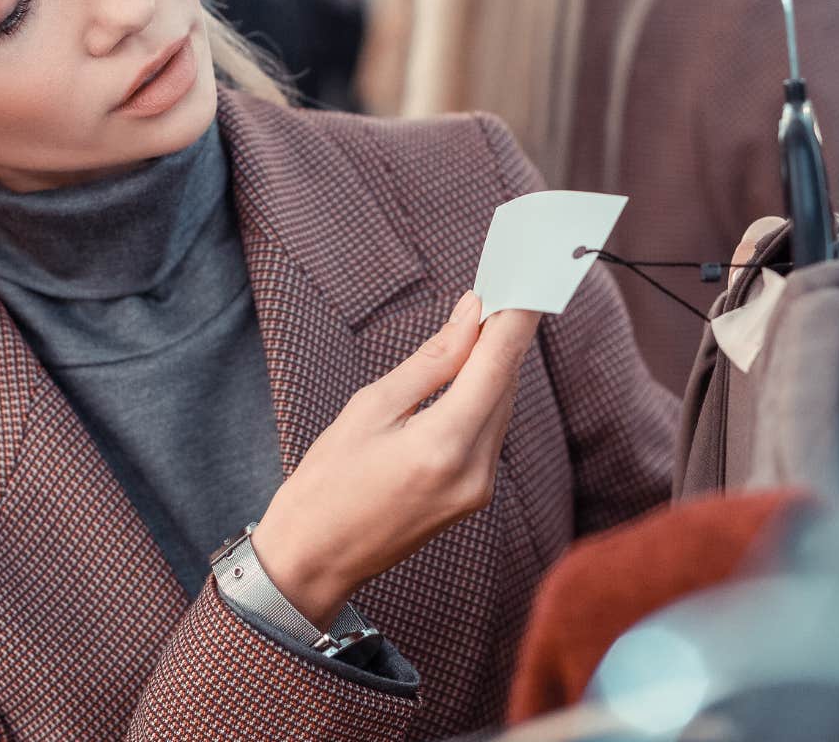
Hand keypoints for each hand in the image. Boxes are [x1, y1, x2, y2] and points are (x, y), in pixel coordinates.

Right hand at [250, 292, 541, 627]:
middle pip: (505, 385)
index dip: (515, 318)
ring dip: (494, 366)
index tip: (524, 279)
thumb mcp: (370, 408)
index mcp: (443, 445)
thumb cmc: (326, 482)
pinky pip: (490, 433)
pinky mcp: (474, 498)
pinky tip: (467, 375)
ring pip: (501, 408)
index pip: (498, 365)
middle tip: (497, 290)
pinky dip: (483, 399)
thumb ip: (431, 361)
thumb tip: (471, 315)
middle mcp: (474, 471)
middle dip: (504, 337)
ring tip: (479, 324)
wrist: (314, 560)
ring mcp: (479, 490)